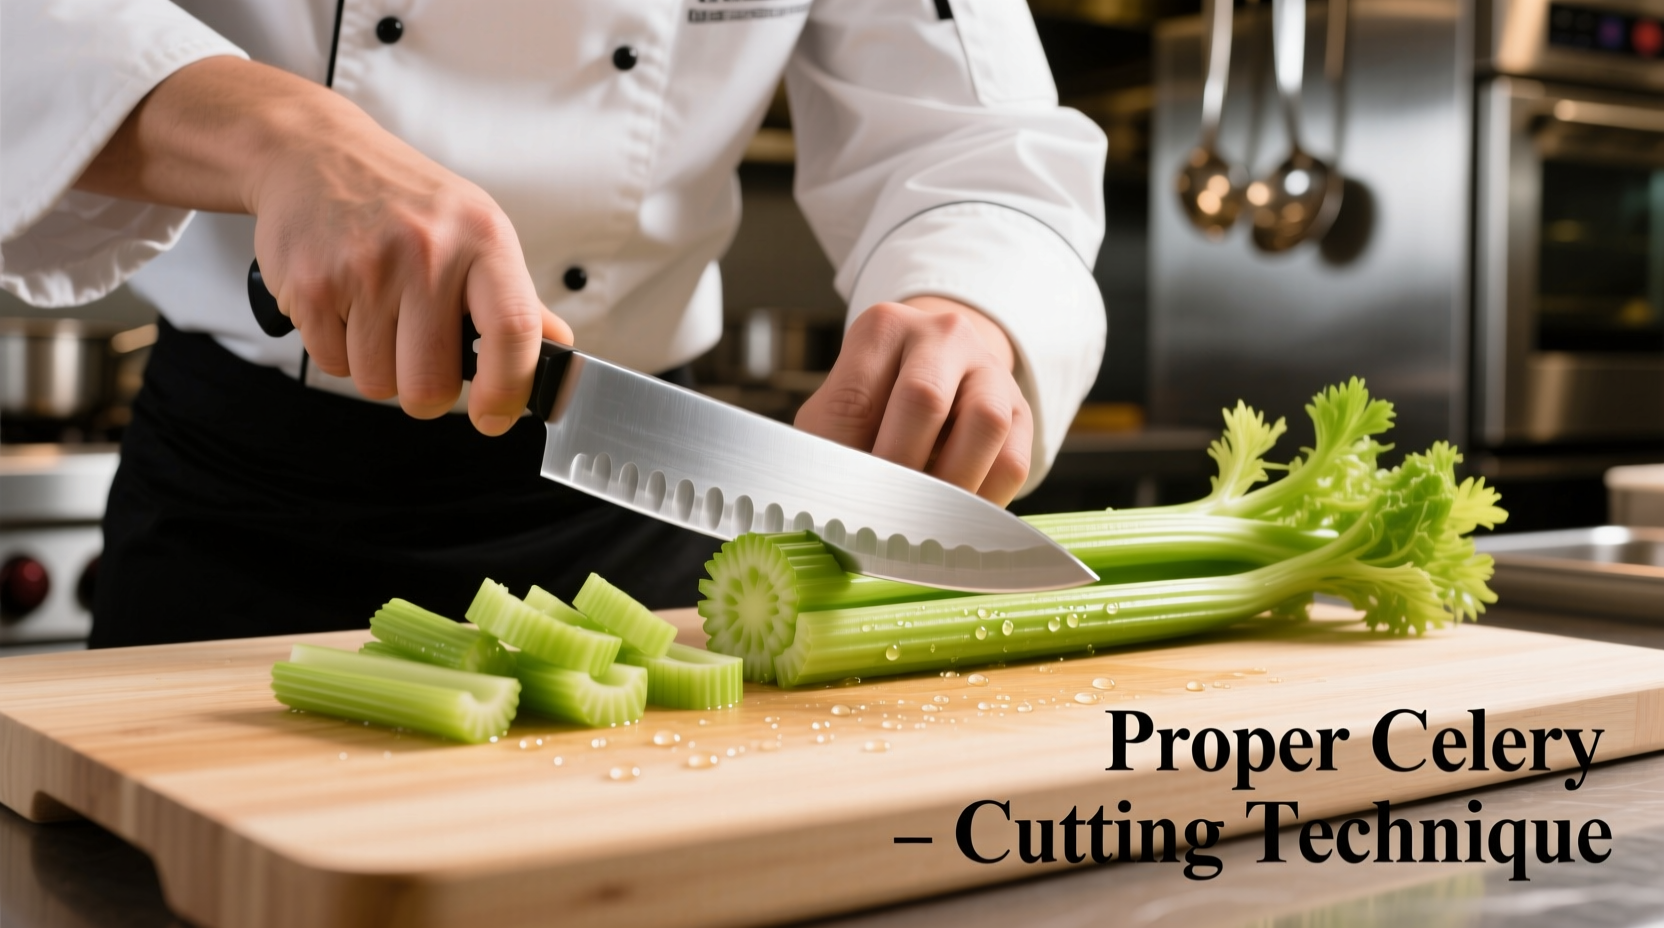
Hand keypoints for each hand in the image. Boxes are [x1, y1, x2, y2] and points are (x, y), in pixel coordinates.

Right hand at [75, 57, 570, 434]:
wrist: (315, 152)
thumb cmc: (405, 199)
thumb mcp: (477, 229)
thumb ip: (518, 299)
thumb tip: (557, 350)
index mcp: (483, 238)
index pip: (513, 331)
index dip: (509, 390)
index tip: (495, 416)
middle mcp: (427, 251)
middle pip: (431, 385)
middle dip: (427, 391)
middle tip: (423, 359)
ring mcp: (365, 269)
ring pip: (378, 384)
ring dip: (380, 369)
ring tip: (381, 318)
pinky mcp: (310, 286)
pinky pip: (334, 366)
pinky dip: (341, 352)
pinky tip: (348, 308)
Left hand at [794, 297, 1030, 505]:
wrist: (935, 379)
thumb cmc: (873, 405)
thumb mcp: (836, 413)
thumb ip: (832, 445)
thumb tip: (840, 499)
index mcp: (884, 328)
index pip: (859, 398)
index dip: (852, 460)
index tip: (850, 504)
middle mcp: (943, 334)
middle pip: (924, 397)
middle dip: (902, 468)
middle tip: (887, 513)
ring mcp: (990, 367)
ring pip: (986, 423)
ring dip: (952, 484)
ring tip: (927, 518)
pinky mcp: (1021, 409)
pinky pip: (1014, 461)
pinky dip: (984, 499)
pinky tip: (957, 515)